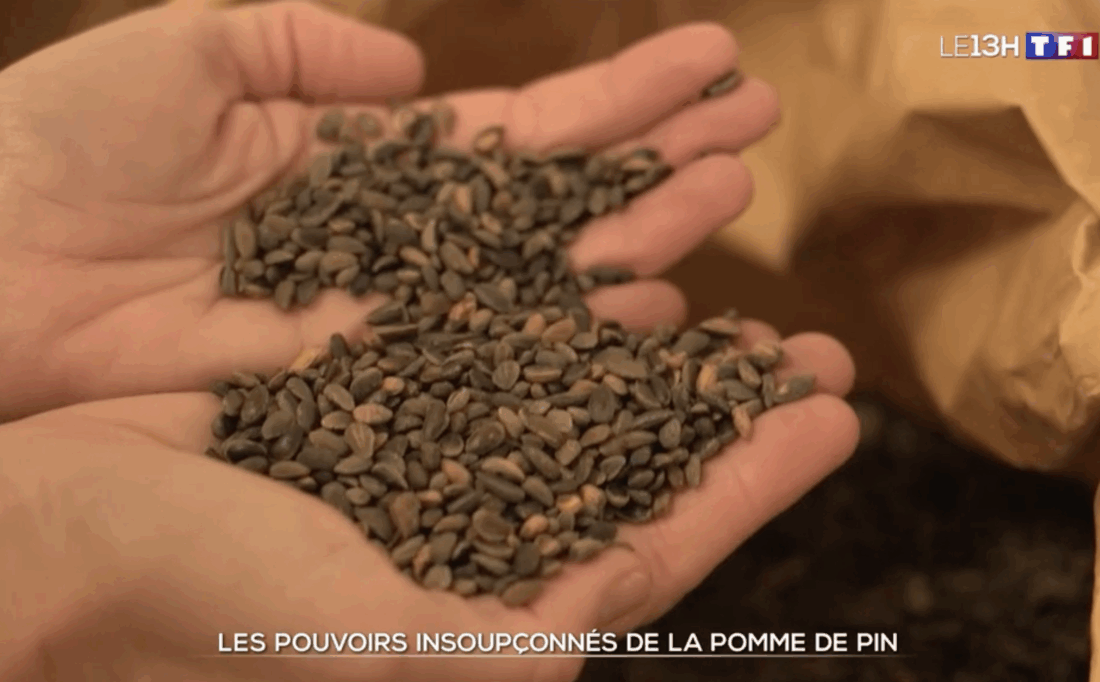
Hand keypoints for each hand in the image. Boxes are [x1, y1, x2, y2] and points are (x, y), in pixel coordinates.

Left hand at [0, 1, 783, 419]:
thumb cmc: (56, 152)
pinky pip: (498, 372)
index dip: (622, 96)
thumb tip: (410, 64)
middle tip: (758, 131)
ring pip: (550, 285)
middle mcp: (408, 252)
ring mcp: (402, 329)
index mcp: (374, 165)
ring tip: (738, 198)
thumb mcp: (188, 55)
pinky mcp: (378, 400)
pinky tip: (659, 320)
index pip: (529, 129)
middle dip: (663, 161)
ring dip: (647, 240)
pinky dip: (580, 348)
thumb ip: (300, 42)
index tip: (714, 63)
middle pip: (562, 205)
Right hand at [0, 323, 856, 681]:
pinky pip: (501, 355)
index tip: (833, 415)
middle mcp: (467, 542)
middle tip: (813, 354)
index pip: (650, 552)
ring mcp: (429, 471)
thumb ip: (457, 647)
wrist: (47, 519)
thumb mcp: (330, 627)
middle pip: (635, 474)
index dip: (749, 485)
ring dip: (658, 351)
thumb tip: (573, 658)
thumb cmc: (170, 588)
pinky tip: (612, 277)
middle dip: (729, 419)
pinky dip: (562, 318)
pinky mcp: (381, 408)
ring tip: (736, 300)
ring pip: (577, 404)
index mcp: (476, 615)